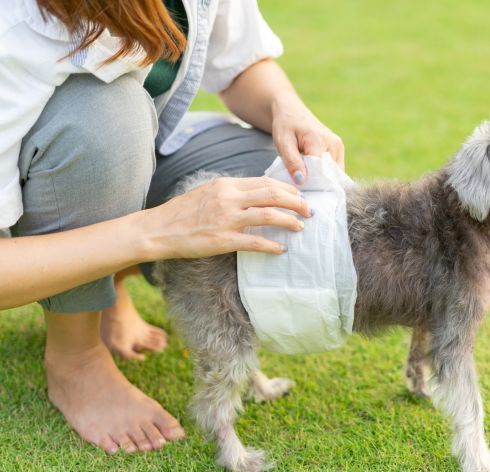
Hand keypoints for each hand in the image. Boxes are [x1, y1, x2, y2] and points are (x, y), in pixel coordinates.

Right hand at [143, 176, 312, 259]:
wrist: (157, 229)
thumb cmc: (183, 212)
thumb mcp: (209, 192)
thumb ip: (233, 192)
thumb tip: (259, 194)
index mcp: (227, 184)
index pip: (266, 182)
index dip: (288, 189)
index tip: (300, 196)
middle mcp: (229, 198)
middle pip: (272, 194)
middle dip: (296, 202)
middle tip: (309, 210)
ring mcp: (226, 219)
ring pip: (268, 215)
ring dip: (289, 221)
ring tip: (300, 227)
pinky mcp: (222, 240)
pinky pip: (254, 242)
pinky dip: (272, 245)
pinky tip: (281, 249)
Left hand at [270, 95, 344, 183]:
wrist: (292, 111)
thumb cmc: (285, 126)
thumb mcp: (282, 142)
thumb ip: (292, 162)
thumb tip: (302, 181)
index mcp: (318, 140)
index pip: (319, 171)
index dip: (309, 181)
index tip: (298, 184)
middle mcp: (334, 143)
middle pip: (329, 174)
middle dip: (316, 181)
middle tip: (300, 179)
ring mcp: (338, 146)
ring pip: (333, 173)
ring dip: (321, 177)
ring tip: (306, 171)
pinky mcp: (339, 148)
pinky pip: (335, 169)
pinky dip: (325, 173)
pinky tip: (313, 169)